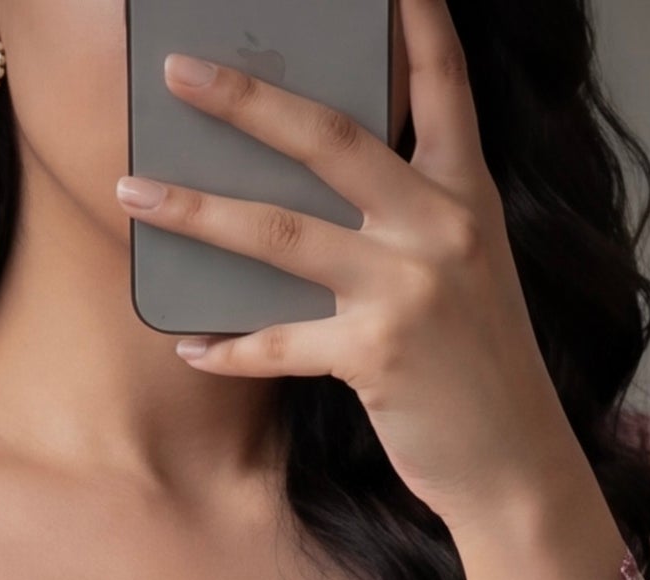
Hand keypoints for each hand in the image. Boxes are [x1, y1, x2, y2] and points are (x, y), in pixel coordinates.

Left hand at [117, 0, 627, 579]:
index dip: (418, 23)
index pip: (442, 85)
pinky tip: (191, 344)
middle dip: (245, 99)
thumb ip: (411, 220)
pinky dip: (230, 346)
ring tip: (132, 190)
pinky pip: (280, 343)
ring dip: (196, 210)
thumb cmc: (480, 371)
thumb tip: (313, 192)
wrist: (516, 466)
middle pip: (327, 139)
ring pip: (279, 233)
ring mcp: (408, 289)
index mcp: (466, 195)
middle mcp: (440, 227)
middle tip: (179, 70)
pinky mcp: (377, 356)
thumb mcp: (466, 272)